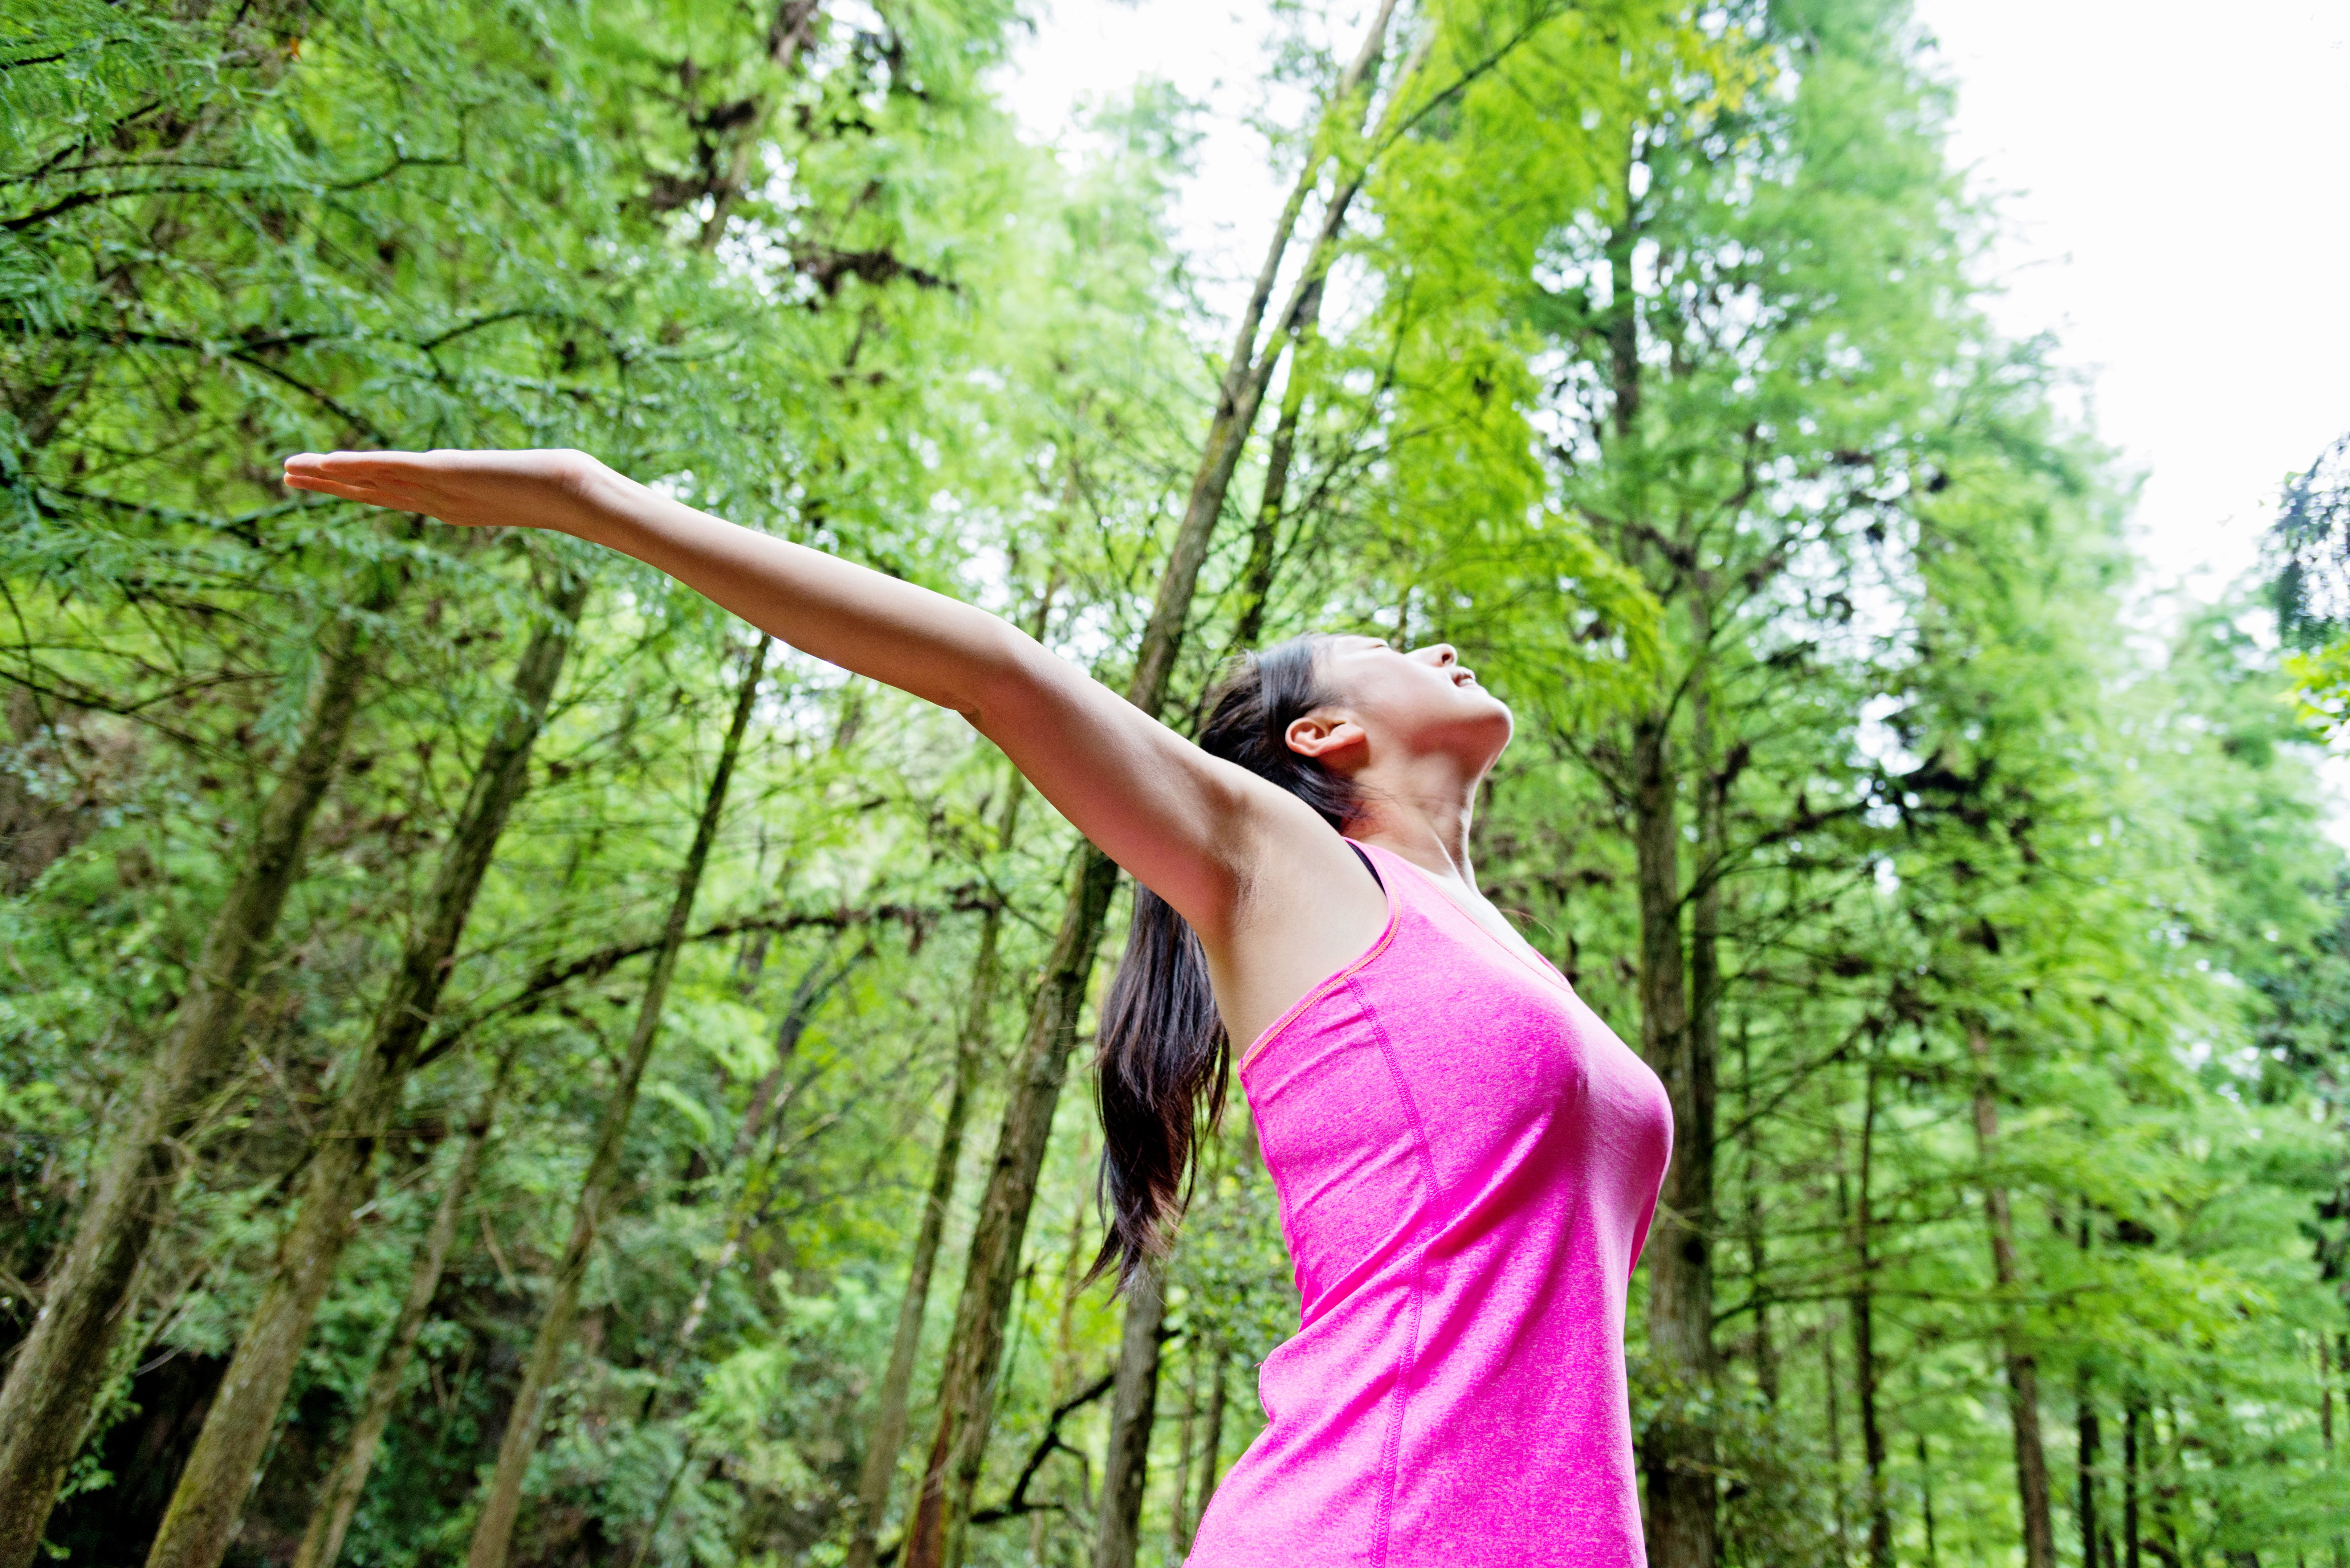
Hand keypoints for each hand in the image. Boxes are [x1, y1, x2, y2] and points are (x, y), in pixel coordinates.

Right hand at [281, 448, 616, 535]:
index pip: (391, 494)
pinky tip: (329, 464)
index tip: (324, 480)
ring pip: (372, 482)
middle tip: (286, 477)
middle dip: (328, 485)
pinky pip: (393, 470)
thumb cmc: (557, 487)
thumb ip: (512, 481)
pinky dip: (360, 467)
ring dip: (330, 476)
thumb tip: (527, 475)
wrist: (571, 492)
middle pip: (370, 492)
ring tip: (289, 471)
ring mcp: (437, 490)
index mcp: (449, 503)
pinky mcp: (444, 473)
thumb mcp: (522, 481)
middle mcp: (436, 500)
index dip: (354, 488)